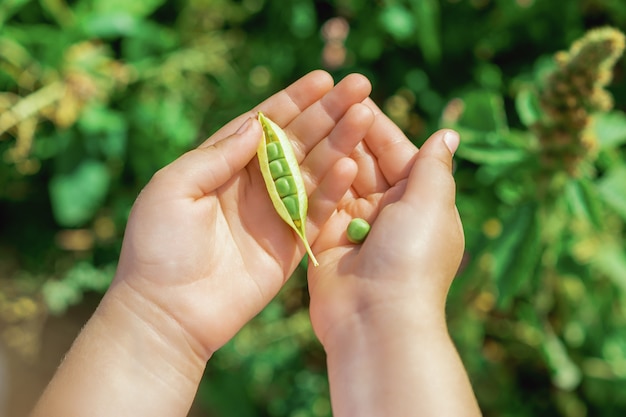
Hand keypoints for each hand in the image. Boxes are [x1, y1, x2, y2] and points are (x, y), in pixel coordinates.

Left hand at [111, 70, 374, 357]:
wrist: (168, 313)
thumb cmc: (159, 247)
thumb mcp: (173, 188)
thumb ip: (216, 155)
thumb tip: (258, 125)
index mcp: (222, 166)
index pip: (264, 124)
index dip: (293, 101)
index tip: (323, 80)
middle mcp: (253, 185)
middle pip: (297, 141)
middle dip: (327, 114)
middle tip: (359, 88)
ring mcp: (274, 214)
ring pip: (314, 171)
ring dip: (339, 143)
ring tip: (363, 117)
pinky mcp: (291, 244)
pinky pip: (317, 212)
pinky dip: (334, 190)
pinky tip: (351, 164)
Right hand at [308, 100, 463, 346]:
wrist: (377, 317)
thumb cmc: (413, 257)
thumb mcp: (433, 204)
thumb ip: (434, 166)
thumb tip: (448, 133)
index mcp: (420, 203)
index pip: (398, 154)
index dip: (380, 126)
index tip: (358, 94)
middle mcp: (388, 213)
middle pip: (367, 163)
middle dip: (353, 132)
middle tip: (331, 99)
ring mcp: (356, 226)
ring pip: (342, 179)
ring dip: (333, 150)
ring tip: (316, 119)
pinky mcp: (326, 239)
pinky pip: (321, 203)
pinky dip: (318, 182)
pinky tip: (306, 157)